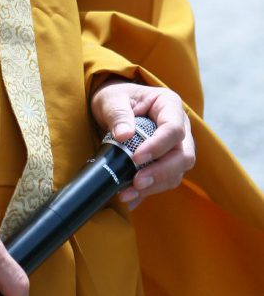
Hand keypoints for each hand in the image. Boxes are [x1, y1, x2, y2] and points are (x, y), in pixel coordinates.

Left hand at [90, 78, 195, 210]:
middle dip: (161, 172)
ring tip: (128, 192)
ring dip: (155, 186)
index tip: (136, 158)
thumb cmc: (116, 98)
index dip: (158, 146)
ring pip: (177, 173)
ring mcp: (177, 147)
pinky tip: (131, 198)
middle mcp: (180, 126)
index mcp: (169, 105)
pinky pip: (164, 182)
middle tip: (137, 182)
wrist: (114, 107)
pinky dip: (148, 192)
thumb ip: (118, 114)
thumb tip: (124, 135)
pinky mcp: (168, 163)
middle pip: (183, 155)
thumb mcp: (112, 99)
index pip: (173, 129)